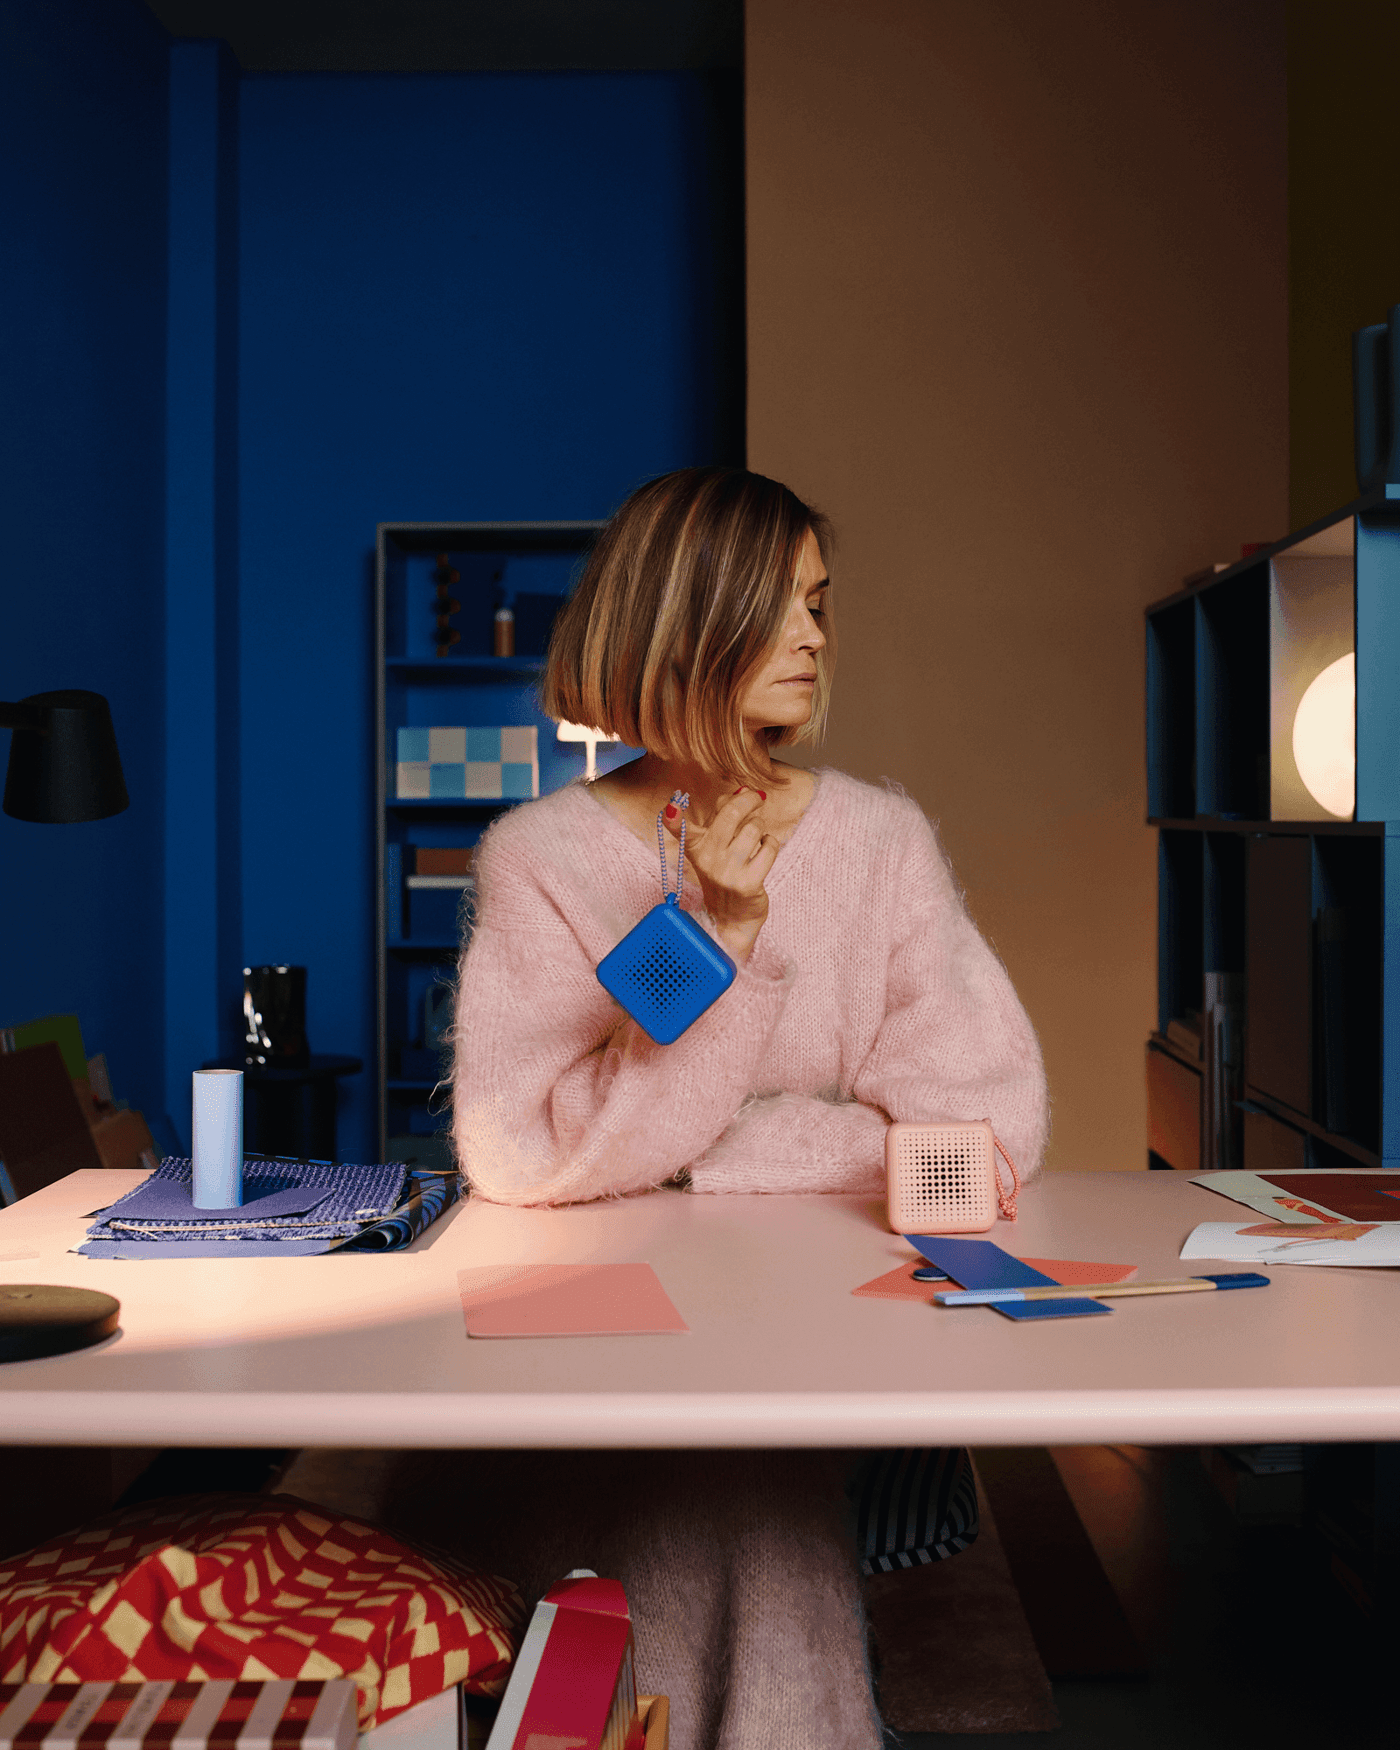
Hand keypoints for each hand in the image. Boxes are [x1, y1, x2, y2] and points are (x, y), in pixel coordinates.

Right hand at [662, 788, 776, 964]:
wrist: (731, 916)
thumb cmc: (725, 871)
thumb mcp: (715, 844)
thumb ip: (724, 813)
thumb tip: (742, 789)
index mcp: (695, 848)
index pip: (682, 831)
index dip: (674, 819)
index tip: (671, 809)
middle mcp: (708, 859)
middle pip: (731, 814)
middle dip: (749, 800)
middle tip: (757, 798)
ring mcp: (728, 872)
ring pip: (754, 829)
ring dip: (760, 827)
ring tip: (756, 836)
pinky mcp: (749, 883)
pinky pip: (769, 847)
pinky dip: (771, 844)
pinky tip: (764, 851)